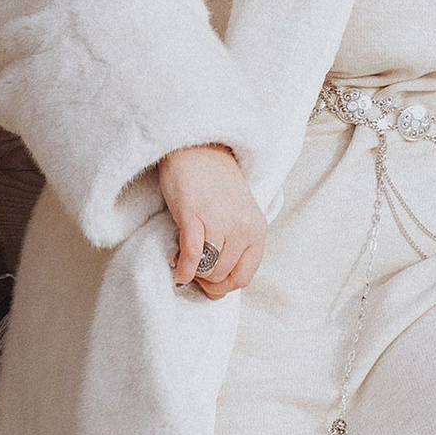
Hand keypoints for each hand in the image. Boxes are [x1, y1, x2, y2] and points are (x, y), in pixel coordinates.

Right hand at [159, 142, 266, 299]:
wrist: (198, 148)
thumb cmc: (213, 183)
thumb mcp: (237, 215)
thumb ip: (234, 245)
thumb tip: (216, 286)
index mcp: (257, 230)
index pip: (244, 277)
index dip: (223, 286)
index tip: (208, 281)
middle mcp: (244, 228)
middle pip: (223, 276)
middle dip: (205, 279)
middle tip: (192, 268)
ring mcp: (221, 222)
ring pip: (208, 270)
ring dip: (193, 272)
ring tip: (185, 259)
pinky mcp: (195, 215)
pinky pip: (193, 256)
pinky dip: (184, 268)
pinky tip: (178, 270)